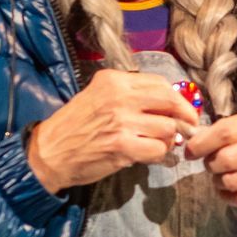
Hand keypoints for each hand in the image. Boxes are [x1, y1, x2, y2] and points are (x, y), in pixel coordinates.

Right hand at [27, 68, 199, 193]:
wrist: (48, 152)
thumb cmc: (75, 125)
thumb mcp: (97, 95)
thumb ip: (130, 94)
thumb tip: (168, 101)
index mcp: (114, 81)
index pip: (160, 83)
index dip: (177, 98)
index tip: (183, 108)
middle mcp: (120, 97)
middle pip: (171, 101)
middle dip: (185, 115)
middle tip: (188, 126)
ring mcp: (122, 122)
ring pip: (168, 128)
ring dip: (168, 139)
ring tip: (157, 142)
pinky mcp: (122, 146)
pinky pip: (158, 149)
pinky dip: (158, 154)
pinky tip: (147, 155)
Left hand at [184, 106, 236, 209]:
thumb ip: (234, 128)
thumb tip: (196, 138)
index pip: (225, 132)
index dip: (201, 143)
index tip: (191, 151)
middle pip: (224, 159)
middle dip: (210, 164)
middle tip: (212, 164)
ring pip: (230, 181)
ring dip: (218, 181)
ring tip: (223, 177)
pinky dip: (228, 196)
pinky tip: (230, 190)